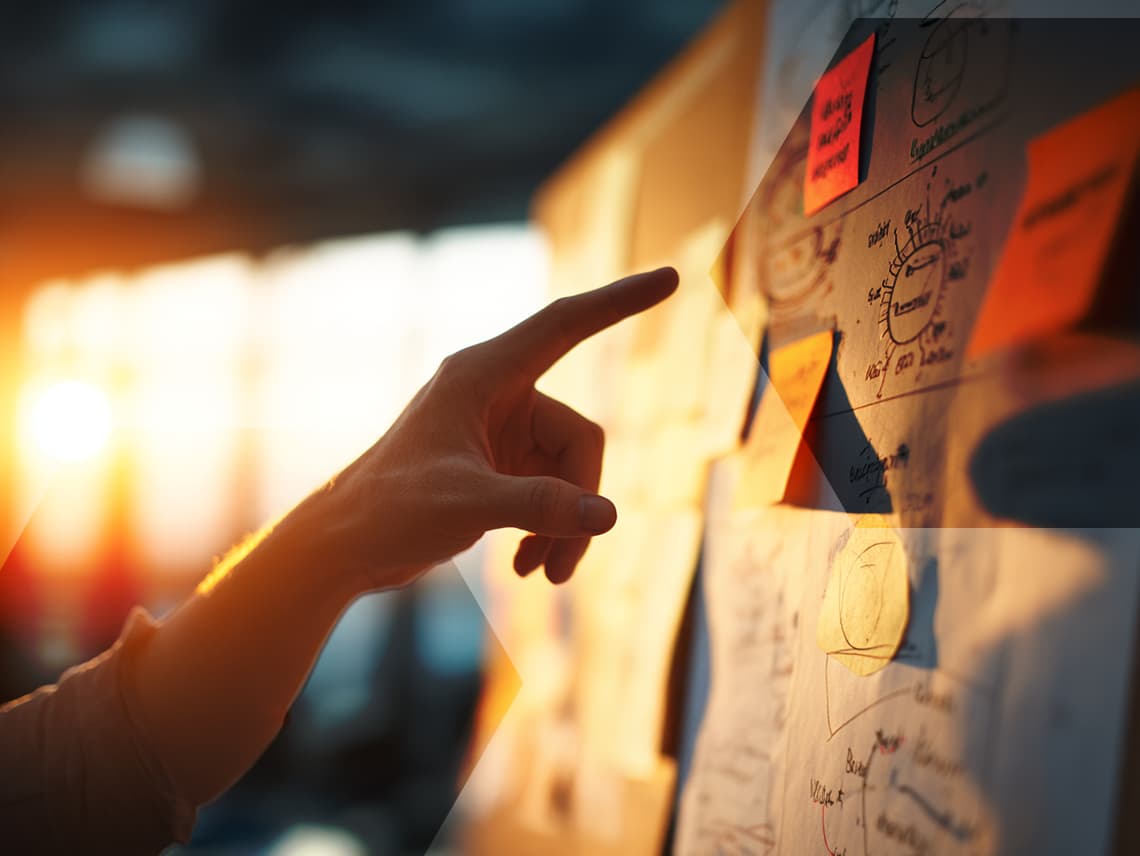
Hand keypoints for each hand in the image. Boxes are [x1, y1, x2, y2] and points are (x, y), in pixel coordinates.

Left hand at [323, 267, 678, 589]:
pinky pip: (551, 492)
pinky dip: (547, 530)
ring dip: (564, 526)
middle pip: (580, 437)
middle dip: (578, 500)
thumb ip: (539, 507)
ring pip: (570, 473)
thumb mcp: (467, 504)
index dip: (620, 301)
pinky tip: (525, 568)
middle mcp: (498, 395)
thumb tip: (609, 515)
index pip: (567, 325)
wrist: (345, 547)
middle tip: (561, 563)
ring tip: (545, 575)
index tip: (671, 278)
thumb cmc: (390, 510)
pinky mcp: (500, 467)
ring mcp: (501, 433)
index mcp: (483, 375)